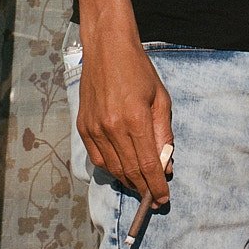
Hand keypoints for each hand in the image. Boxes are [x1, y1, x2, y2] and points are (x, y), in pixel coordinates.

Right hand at [76, 36, 173, 205]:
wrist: (107, 49)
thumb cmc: (139, 70)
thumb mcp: (161, 99)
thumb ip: (163, 134)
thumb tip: (166, 165)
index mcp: (135, 119)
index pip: (147, 165)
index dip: (156, 186)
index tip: (163, 199)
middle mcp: (112, 128)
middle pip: (130, 171)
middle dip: (144, 189)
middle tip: (154, 197)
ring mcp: (94, 128)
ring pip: (112, 168)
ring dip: (128, 181)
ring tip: (141, 185)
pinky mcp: (82, 127)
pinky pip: (97, 158)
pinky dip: (111, 169)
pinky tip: (122, 170)